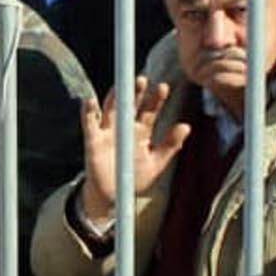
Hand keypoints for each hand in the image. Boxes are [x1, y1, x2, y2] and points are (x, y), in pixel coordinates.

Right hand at [78, 78, 191, 225]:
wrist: (113, 195)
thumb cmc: (135, 177)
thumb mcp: (156, 163)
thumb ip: (170, 145)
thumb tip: (186, 126)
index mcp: (142, 130)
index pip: (150, 110)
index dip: (156, 99)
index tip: (163, 87)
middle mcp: (125, 126)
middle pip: (131, 104)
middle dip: (136, 92)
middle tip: (142, 79)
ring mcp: (108, 131)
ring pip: (111, 109)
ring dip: (115, 96)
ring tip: (120, 85)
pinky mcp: (93, 140)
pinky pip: (89, 124)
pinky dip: (88, 112)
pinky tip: (90, 102)